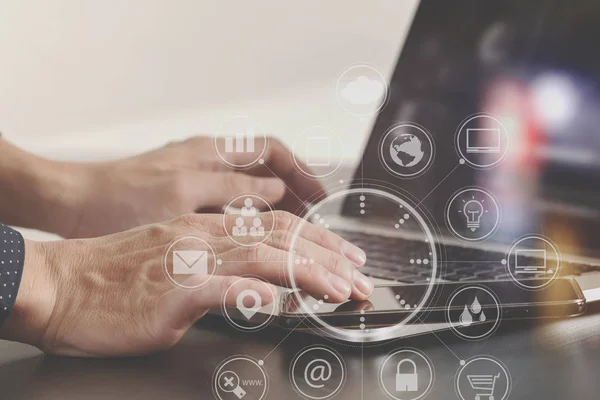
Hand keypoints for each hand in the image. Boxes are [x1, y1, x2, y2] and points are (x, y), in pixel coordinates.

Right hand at [2, 212, 370, 356]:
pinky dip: (259, 293)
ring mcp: (190, 260)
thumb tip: (260, 287)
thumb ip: (219, 269)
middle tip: (362, 276)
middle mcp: (204, 236)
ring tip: (344, 290)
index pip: (276, 226)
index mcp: (206, 228)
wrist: (61, 285)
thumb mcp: (174, 261)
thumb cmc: (114, 278)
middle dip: (330, 256)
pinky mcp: (173, 290)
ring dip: (311, 274)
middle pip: (282, 236)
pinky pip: (225, 287)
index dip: (318, 241)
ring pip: (264, 256)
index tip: (347, 259)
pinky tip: (285, 303)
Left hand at [56, 136, 324, 237]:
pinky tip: (257, 237)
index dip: (301, 173)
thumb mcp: (182, 194)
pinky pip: (233, 204)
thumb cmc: (121, 198)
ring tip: (295, 232)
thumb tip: (278, 189)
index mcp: (211, 151)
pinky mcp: (188, 199)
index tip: (320, 198)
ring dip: (276, 207)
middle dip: (295, 191)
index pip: (272, 152)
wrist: (75, 205)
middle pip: (268, 169)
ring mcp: (199, 179)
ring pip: (252, 188)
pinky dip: (252, 217)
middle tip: (314, 222)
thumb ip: (233, 189)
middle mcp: (210, 160)